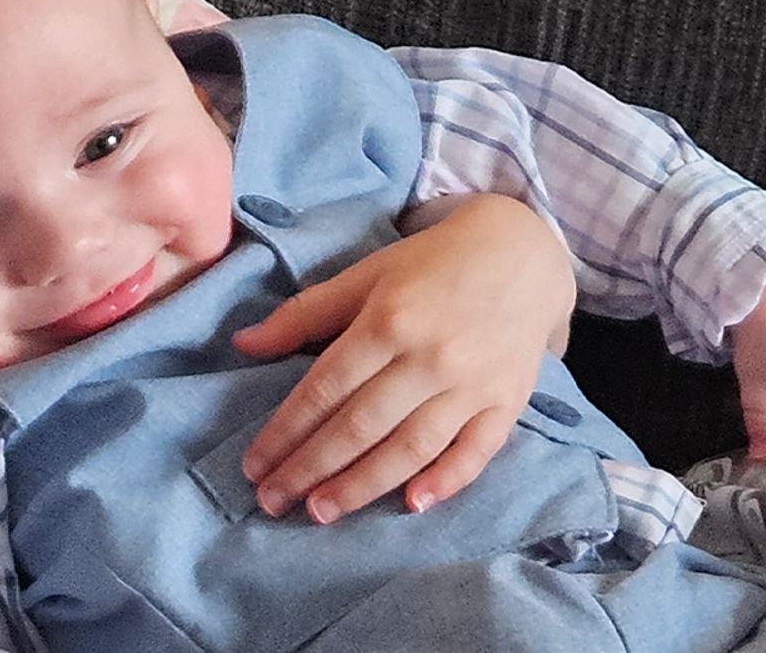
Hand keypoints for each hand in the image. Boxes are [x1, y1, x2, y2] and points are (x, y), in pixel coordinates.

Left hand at [230, 193, 572, 522]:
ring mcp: (473, 384)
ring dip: (363, 485)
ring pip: (411, 447)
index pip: (324, 389)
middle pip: (361, 425)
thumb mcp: (364, 274)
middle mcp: (430, 357)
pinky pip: (477, 450)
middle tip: (273, 501)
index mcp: (387, 321)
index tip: (254, 465)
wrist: (522, 253)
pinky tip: (412, 505)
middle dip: (311, 468)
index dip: (286, 431)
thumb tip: (243, 344)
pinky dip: (446, 480)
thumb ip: (304, 313)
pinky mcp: (509, 401)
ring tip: (321, 512)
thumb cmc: (430, 264)